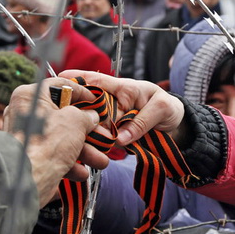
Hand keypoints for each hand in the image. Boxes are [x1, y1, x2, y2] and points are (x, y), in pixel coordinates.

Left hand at [4, 78, 109, 206]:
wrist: (29, 178)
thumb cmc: (47, 143)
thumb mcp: (76, 120)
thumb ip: (87, 115)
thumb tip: (91, 117)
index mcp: (31, 96)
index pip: (60, 86)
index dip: (81, 93)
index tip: (95, 101)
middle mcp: (26, 114)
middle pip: (64, 117)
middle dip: (88, 130)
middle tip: (102, 135)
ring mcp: (28, 136)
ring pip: (63, 139)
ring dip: (85, 150)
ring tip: (100, 160)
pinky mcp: (32, 156)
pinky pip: (54, 155)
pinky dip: (70, 163)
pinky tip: (82, 172)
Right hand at [59, 70, 184, 144]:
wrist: (174, 126)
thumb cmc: (167, 108)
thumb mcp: (162, 109)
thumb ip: (141, 121)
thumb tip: (120, 138)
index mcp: (123, 88)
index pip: (96, 81)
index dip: (77, 79)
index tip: (59, 80)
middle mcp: (112, 103)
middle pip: (88, 108)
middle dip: (79, 118)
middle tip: (76, 130)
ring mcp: (111, 120)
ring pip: (91, 127)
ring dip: (86, 136)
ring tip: (81, 146)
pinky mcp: (112, 136)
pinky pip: (100, 141)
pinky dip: (94, 148)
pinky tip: (86, 155)